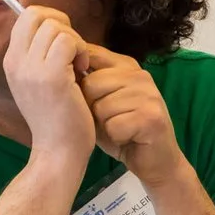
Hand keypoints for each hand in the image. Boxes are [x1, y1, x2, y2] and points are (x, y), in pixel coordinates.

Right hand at [2, 5, 95, 159]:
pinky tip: (81, 72)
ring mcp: (31, 69)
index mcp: (11, 62)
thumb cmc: (57, 118)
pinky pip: (68, 40)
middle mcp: (15, 62)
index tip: (62, 44)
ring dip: (74, 41)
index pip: (25, 16)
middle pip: (36, 13)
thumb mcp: (38, 81)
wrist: (58, 152)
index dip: (49, 21)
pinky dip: (81, 51)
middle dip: (61, 24)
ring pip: (55, 26)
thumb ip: (40, 54)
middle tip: (72, 50)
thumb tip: (55, 25)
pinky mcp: (51, 76)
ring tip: (77, 66)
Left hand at [77, 45, 183, 183]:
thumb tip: (59, 66)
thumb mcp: (100, 101)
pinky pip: (113, 126)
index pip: (91, 53)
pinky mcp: (152, 117)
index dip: (77, 74)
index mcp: (126, 66)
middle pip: (91, 83)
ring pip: (101, 107)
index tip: (82, 96)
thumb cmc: (122, 130)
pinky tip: (127, 139)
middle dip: (91, 108)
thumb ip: (85, 83)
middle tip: (106, 120)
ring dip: (104, 125)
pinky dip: (115, 138)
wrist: (155, 161)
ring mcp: (148, 95)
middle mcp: (139, 75)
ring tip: (118, 129)